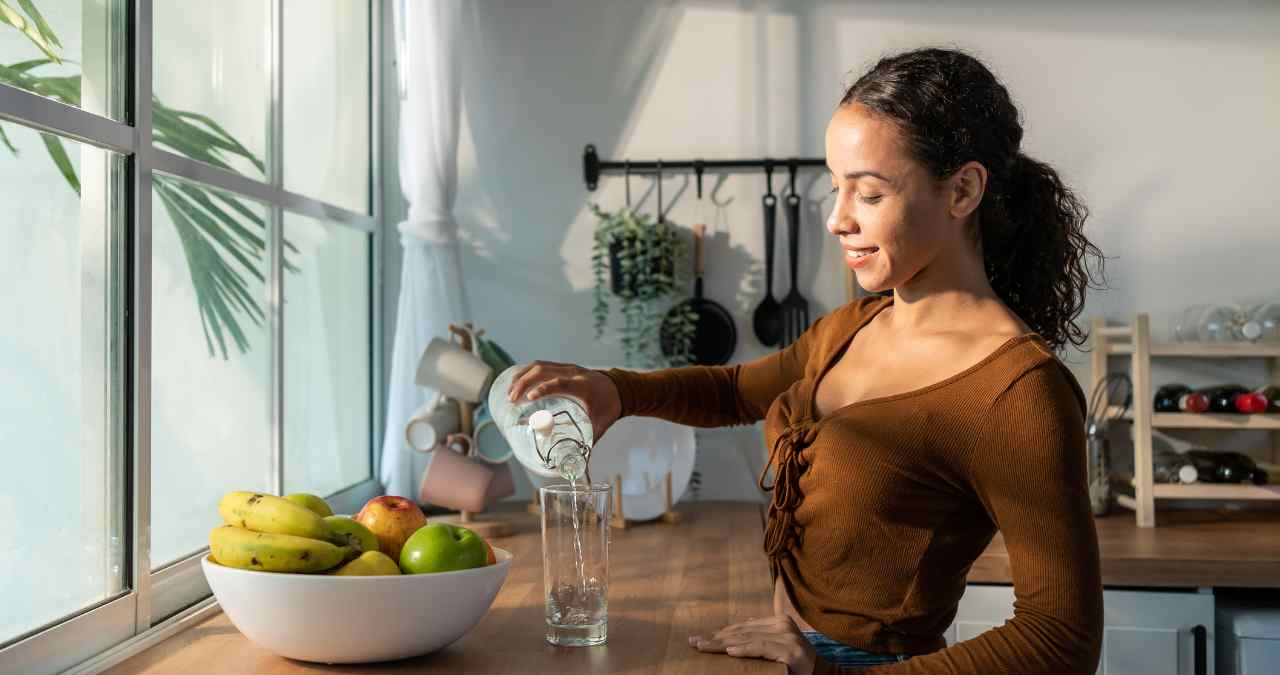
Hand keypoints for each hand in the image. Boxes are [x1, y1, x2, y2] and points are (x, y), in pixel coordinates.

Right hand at [504, 361, 622, 440]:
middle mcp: (573, 372)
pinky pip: (541, 365)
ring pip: (539, 366)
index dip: (543, 389)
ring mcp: (567, 367)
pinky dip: (525, 373)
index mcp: (583, 385)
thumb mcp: (600, 423)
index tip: (528, 399)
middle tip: (511, 400)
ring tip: (509, 394)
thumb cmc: (609, 407)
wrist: (619, 388)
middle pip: (543, 370)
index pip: (560, 383)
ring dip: (521, 377)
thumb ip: (587, 441)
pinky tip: (515, 383)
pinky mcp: (562, 367)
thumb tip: (576, 464)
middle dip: (523, 383)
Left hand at [689, 615, 816, 674]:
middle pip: (741, 631)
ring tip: (703, 647)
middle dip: (715, 638)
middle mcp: (781, 625)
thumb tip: (735, 638)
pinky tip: (728, 652)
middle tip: (694, 643)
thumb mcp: (776, 648)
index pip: (742, 627)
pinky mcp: (789, 651)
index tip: (700, 639)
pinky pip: (761, 648)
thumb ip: (760, 638)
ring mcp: (786, 636)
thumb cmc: (796, 664)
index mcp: (777, 621)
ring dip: (722, 644)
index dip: (719, 633)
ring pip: (747, 639)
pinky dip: (744, 650)